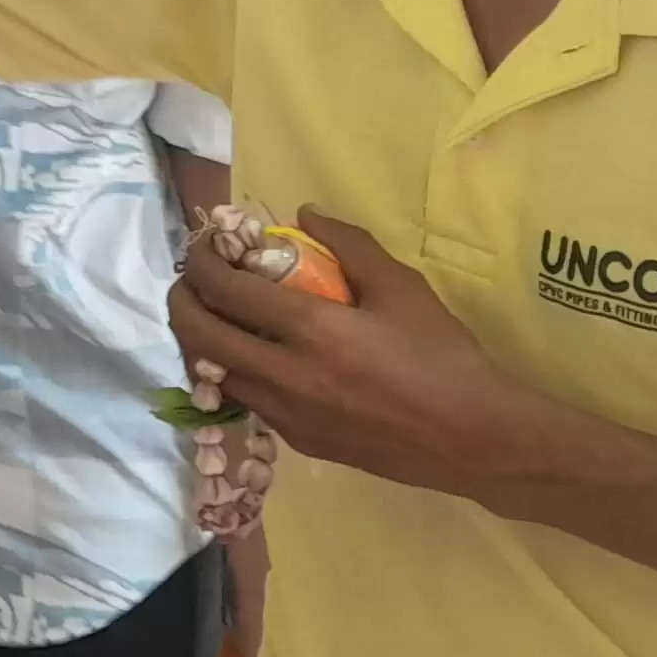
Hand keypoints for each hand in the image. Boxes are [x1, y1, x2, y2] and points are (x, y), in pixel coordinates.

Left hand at [170, 211, 561, 503]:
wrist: (475, 438)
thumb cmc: (443, 356)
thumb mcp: (402, 287)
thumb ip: (349, 245)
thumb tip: (306, 214)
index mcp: (309, 330)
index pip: (224, 289)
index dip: (202, 261)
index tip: (204, 245)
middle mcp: (284, 376)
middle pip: (198, 335)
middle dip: (182, 300)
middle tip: (193, 280)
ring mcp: (287, 415)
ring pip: (214, 375)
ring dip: (203, 341)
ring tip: (219, 316)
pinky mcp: (299, 442)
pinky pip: (247, 402)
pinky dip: (235, 373)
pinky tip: (257, 357)